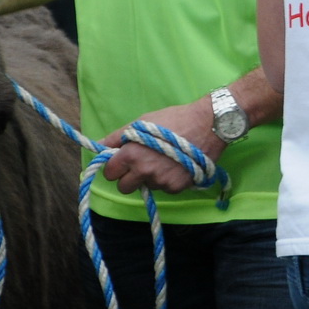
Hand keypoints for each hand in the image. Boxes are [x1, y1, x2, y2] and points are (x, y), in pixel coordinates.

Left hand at [100, 97, 223, 194]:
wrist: (210, 125)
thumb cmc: (174, 119)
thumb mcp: (143, 121)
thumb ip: (118, 136)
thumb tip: (99, 145)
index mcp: (131, 154)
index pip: (109, 172)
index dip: (116, 166)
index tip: (124, 160)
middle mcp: (144, 171)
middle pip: (124, 187)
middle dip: (130, 177)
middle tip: (142, 163)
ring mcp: (161, 181)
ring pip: (146, 187)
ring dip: (150, 178)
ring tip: (165, 160)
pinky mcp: (176, 187)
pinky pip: (164, 189)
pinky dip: (168, 180)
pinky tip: (177, 166)